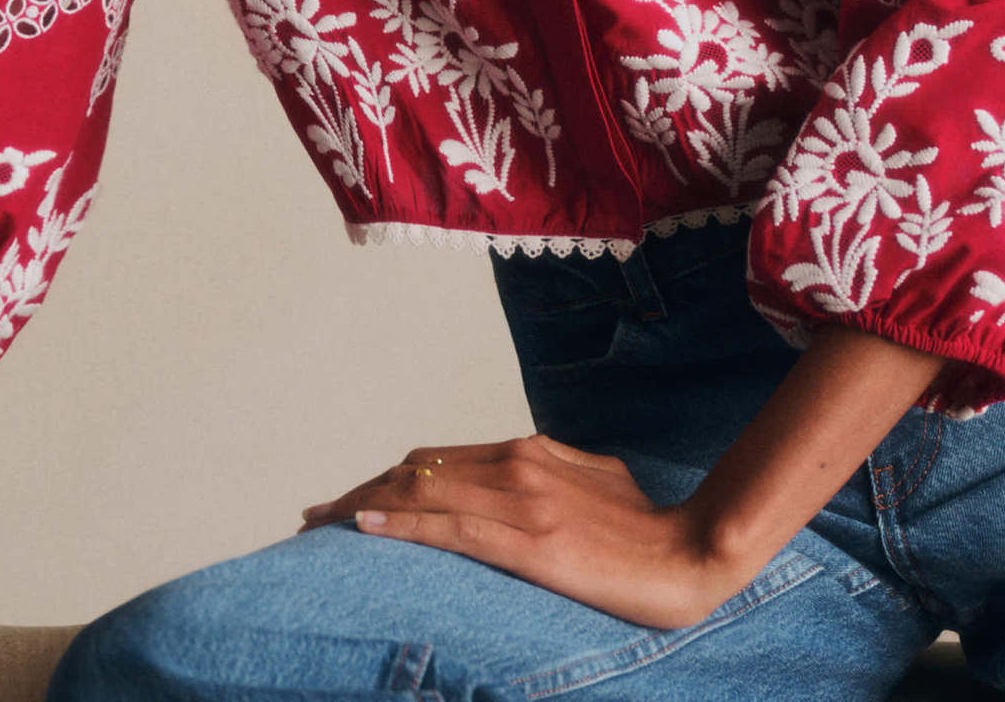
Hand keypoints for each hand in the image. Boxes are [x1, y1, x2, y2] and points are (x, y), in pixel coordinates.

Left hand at [297, 433, 749, 630]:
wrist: (688, 554)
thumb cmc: (646, 524)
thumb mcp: (593, 480)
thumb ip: (550, 474)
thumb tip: (519, 479)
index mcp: (529, 450)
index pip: (438, 459)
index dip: (387, 478)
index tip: (351, 498)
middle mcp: (517, 463)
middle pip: (416, 470)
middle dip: (360, 491)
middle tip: (316, 516)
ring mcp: (521, 499)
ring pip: (422, 492)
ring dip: (364, 506)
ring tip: (321, 526)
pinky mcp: (527, 541)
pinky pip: (449, 528)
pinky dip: (401, 524)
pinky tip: (365, 527)